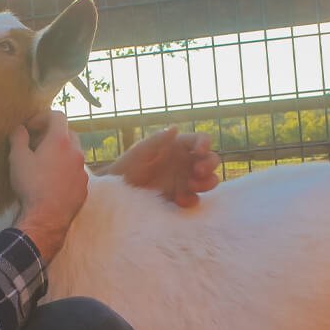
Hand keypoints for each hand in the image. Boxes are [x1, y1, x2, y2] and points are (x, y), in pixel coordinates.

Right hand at [10, 110, 88, 260]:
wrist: (46, 218)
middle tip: (38, 144)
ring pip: (74, 154)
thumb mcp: (17, 159)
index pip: (57, 116)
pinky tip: (53, 182)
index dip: (43, 117)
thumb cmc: (31, 185)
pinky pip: (76, 172)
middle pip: (68, 133)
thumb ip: (19, 138)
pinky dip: (66, 171)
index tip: (31, 127)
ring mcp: (82, 171)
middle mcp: (76, 152)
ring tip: (45, 165)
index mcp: (60, 141)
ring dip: (61, 154)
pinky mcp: (84, 187)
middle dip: (53, 135)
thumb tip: (21, 129)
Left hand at [104, 126, 219, 207]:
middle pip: (211, 160)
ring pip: (209, 180)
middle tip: (197, 172)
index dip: (204, 143)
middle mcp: (186, 162)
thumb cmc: (128, 166)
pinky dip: (191, 199)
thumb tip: (175, 128)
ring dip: (206, 183)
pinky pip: (195, 198)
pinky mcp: (182, 197)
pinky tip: (180, 200)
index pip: (200, 140)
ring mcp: (186, 180)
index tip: (199, 151)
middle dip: (209, 165)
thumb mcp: (140, 152)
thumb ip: (157, 140)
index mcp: (179, 146)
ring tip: (192, 185)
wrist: (119, 192)